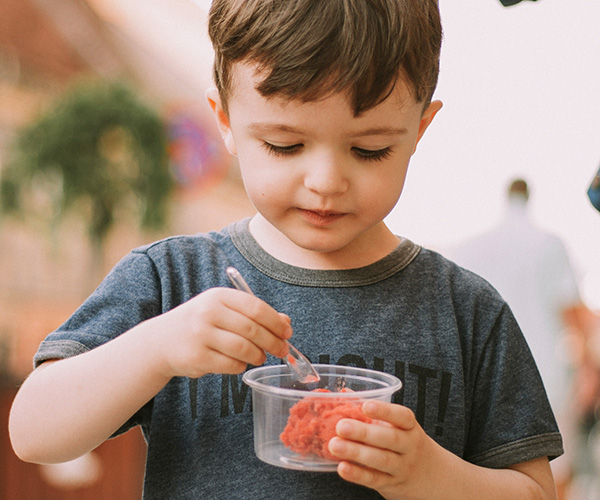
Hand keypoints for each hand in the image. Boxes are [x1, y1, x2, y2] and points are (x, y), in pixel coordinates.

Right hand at [151, 287, 291, 378]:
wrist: (161, 341)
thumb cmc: (200, 324)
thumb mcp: (223, 311)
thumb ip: (253, 314)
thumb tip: (286, 323)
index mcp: (219, 296)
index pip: (256, 307)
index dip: (276, 322)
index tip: (287, 332)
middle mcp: (208, 312)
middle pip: (252, 329)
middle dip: (273, 341)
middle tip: (282, 349)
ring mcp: (201, 335)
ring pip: (243, 348)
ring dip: (258, 355)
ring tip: (260, 356)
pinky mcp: (197, 357)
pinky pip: (231, 364)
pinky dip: (241, 366)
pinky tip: (240, 362)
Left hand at [327, 400, 440, 499]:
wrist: (432, 477)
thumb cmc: (406, 443)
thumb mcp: (398, 426)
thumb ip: (373, 411)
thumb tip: (345, 394)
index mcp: (410, 427)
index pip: (402, 417)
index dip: (385, 411)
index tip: (365, 406)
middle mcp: (409, 447)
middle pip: (389, 439)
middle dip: (363, 432)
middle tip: (340, 426)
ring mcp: (402, 467)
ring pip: (381, 460)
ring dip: (356, 452)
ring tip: (334, 445)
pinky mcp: (392, 484)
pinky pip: (375, 479)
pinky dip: (358, 474)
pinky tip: (342, 467)